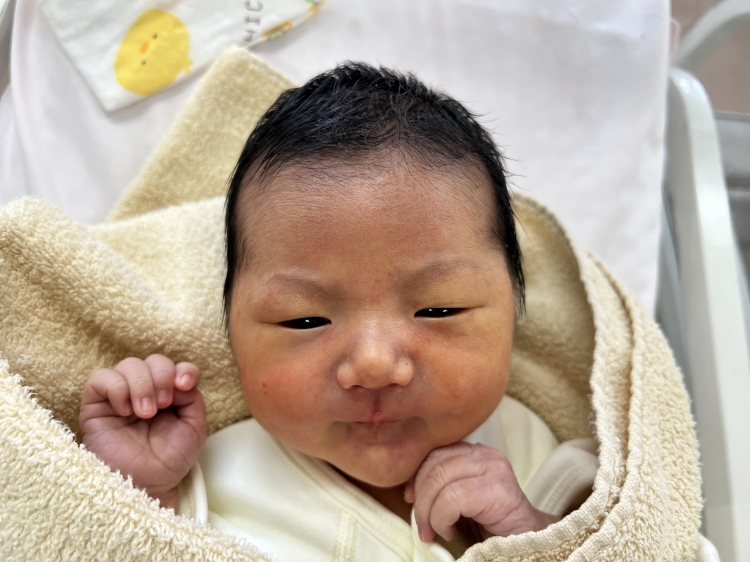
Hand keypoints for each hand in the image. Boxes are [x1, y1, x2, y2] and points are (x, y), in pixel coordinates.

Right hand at [79, 354, 206, 509]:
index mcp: (170, 394)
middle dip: (162, 377)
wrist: (146, 485)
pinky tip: (125, 411)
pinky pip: (101, 378)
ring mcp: (120, 396)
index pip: (177, 367)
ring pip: (129, 364)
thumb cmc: (169, 460)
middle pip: (154, 361)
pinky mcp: (96, 405)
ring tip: (145, 412)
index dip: (184, 369)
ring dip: (142, 384)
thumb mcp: (194, 427)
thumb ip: (192, 397)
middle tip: (162, 405)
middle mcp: (145, 391)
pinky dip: (117, 388)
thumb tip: (178, 376)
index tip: (185, 385)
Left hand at [404, 442, 558, 541]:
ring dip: (428, 511)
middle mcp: (485, 454)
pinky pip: (452, 498)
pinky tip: (449, 532)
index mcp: (474, 451)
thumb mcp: (460, 497)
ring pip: (439, 479)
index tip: (410, 499)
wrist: (526, 542)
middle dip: (420, 497)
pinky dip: (442, 519)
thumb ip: (441, 484)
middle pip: (434, 463)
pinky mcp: (497, 489)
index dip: (416, 476)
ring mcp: (493, 469)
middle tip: (422, 525)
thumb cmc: (489, 522)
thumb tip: (408, 490)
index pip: (434, 452)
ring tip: (434, 531)